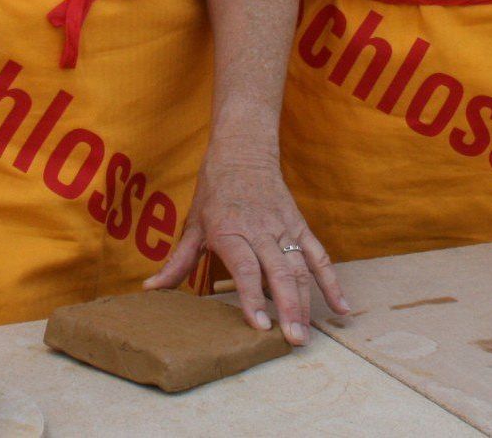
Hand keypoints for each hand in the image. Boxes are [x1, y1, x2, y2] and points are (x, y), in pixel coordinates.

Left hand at [143, 150, 350, 344]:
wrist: (243, 151)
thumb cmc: (214, 191)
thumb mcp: (192, 224)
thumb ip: (178, 262)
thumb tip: (151, 289)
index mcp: (230, 230)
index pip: (245, 267)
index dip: (252, 296)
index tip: (259, 324)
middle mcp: (259, 230)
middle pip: (278, 272)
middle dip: (287, 307)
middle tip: (292, 340)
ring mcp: (283, 227)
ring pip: (300, 267)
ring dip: (306, 302)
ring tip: (306, 333)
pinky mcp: (300, 225)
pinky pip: (319, 255)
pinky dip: (331, 280)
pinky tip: (340, 307)